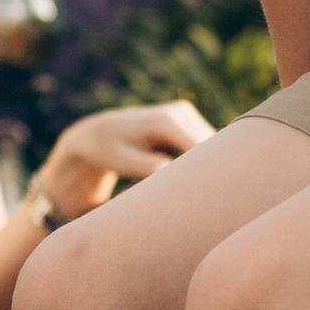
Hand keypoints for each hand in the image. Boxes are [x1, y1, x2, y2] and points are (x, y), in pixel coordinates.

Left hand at [38, 97, 210, 219]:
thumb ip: (146, 165)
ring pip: (209, 146)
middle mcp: (180, 112)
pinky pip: (201, 142)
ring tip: (178, 182)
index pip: (202, 149)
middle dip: (207, 169)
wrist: (98, 133)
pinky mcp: (185, 116)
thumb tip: (168, 169)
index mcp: (166, 122)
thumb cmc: (108, 151)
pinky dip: (196, 158)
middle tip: (201, 197)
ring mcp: (185, 112)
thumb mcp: (122, 161)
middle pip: (210, 147)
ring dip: (201, 164)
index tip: (211, 193)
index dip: (208, 171)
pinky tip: (174, 168)